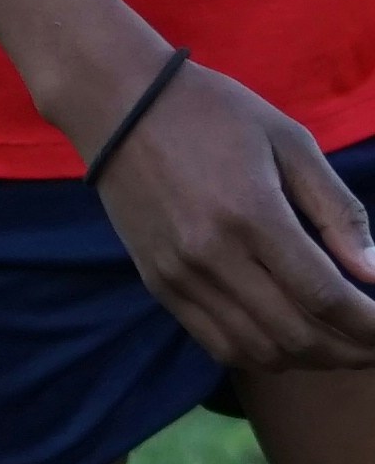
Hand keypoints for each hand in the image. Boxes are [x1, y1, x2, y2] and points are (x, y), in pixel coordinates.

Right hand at [92, 53, 374, 371]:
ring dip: (310, 359)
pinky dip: (263, 354)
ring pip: (259, 350)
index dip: (371, 325)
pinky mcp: (157, 282)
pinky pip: (218, 343)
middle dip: (350, 350)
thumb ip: (335, 209)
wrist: (115, 103)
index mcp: (251, 214)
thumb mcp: (289, 141)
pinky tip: (289, 339)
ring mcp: (179, 274)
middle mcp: (211, 255)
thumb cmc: (212, 112)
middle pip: (297, 335)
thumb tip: (373, 273)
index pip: (326, 296)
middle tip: (374, 343)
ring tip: (340, 346)